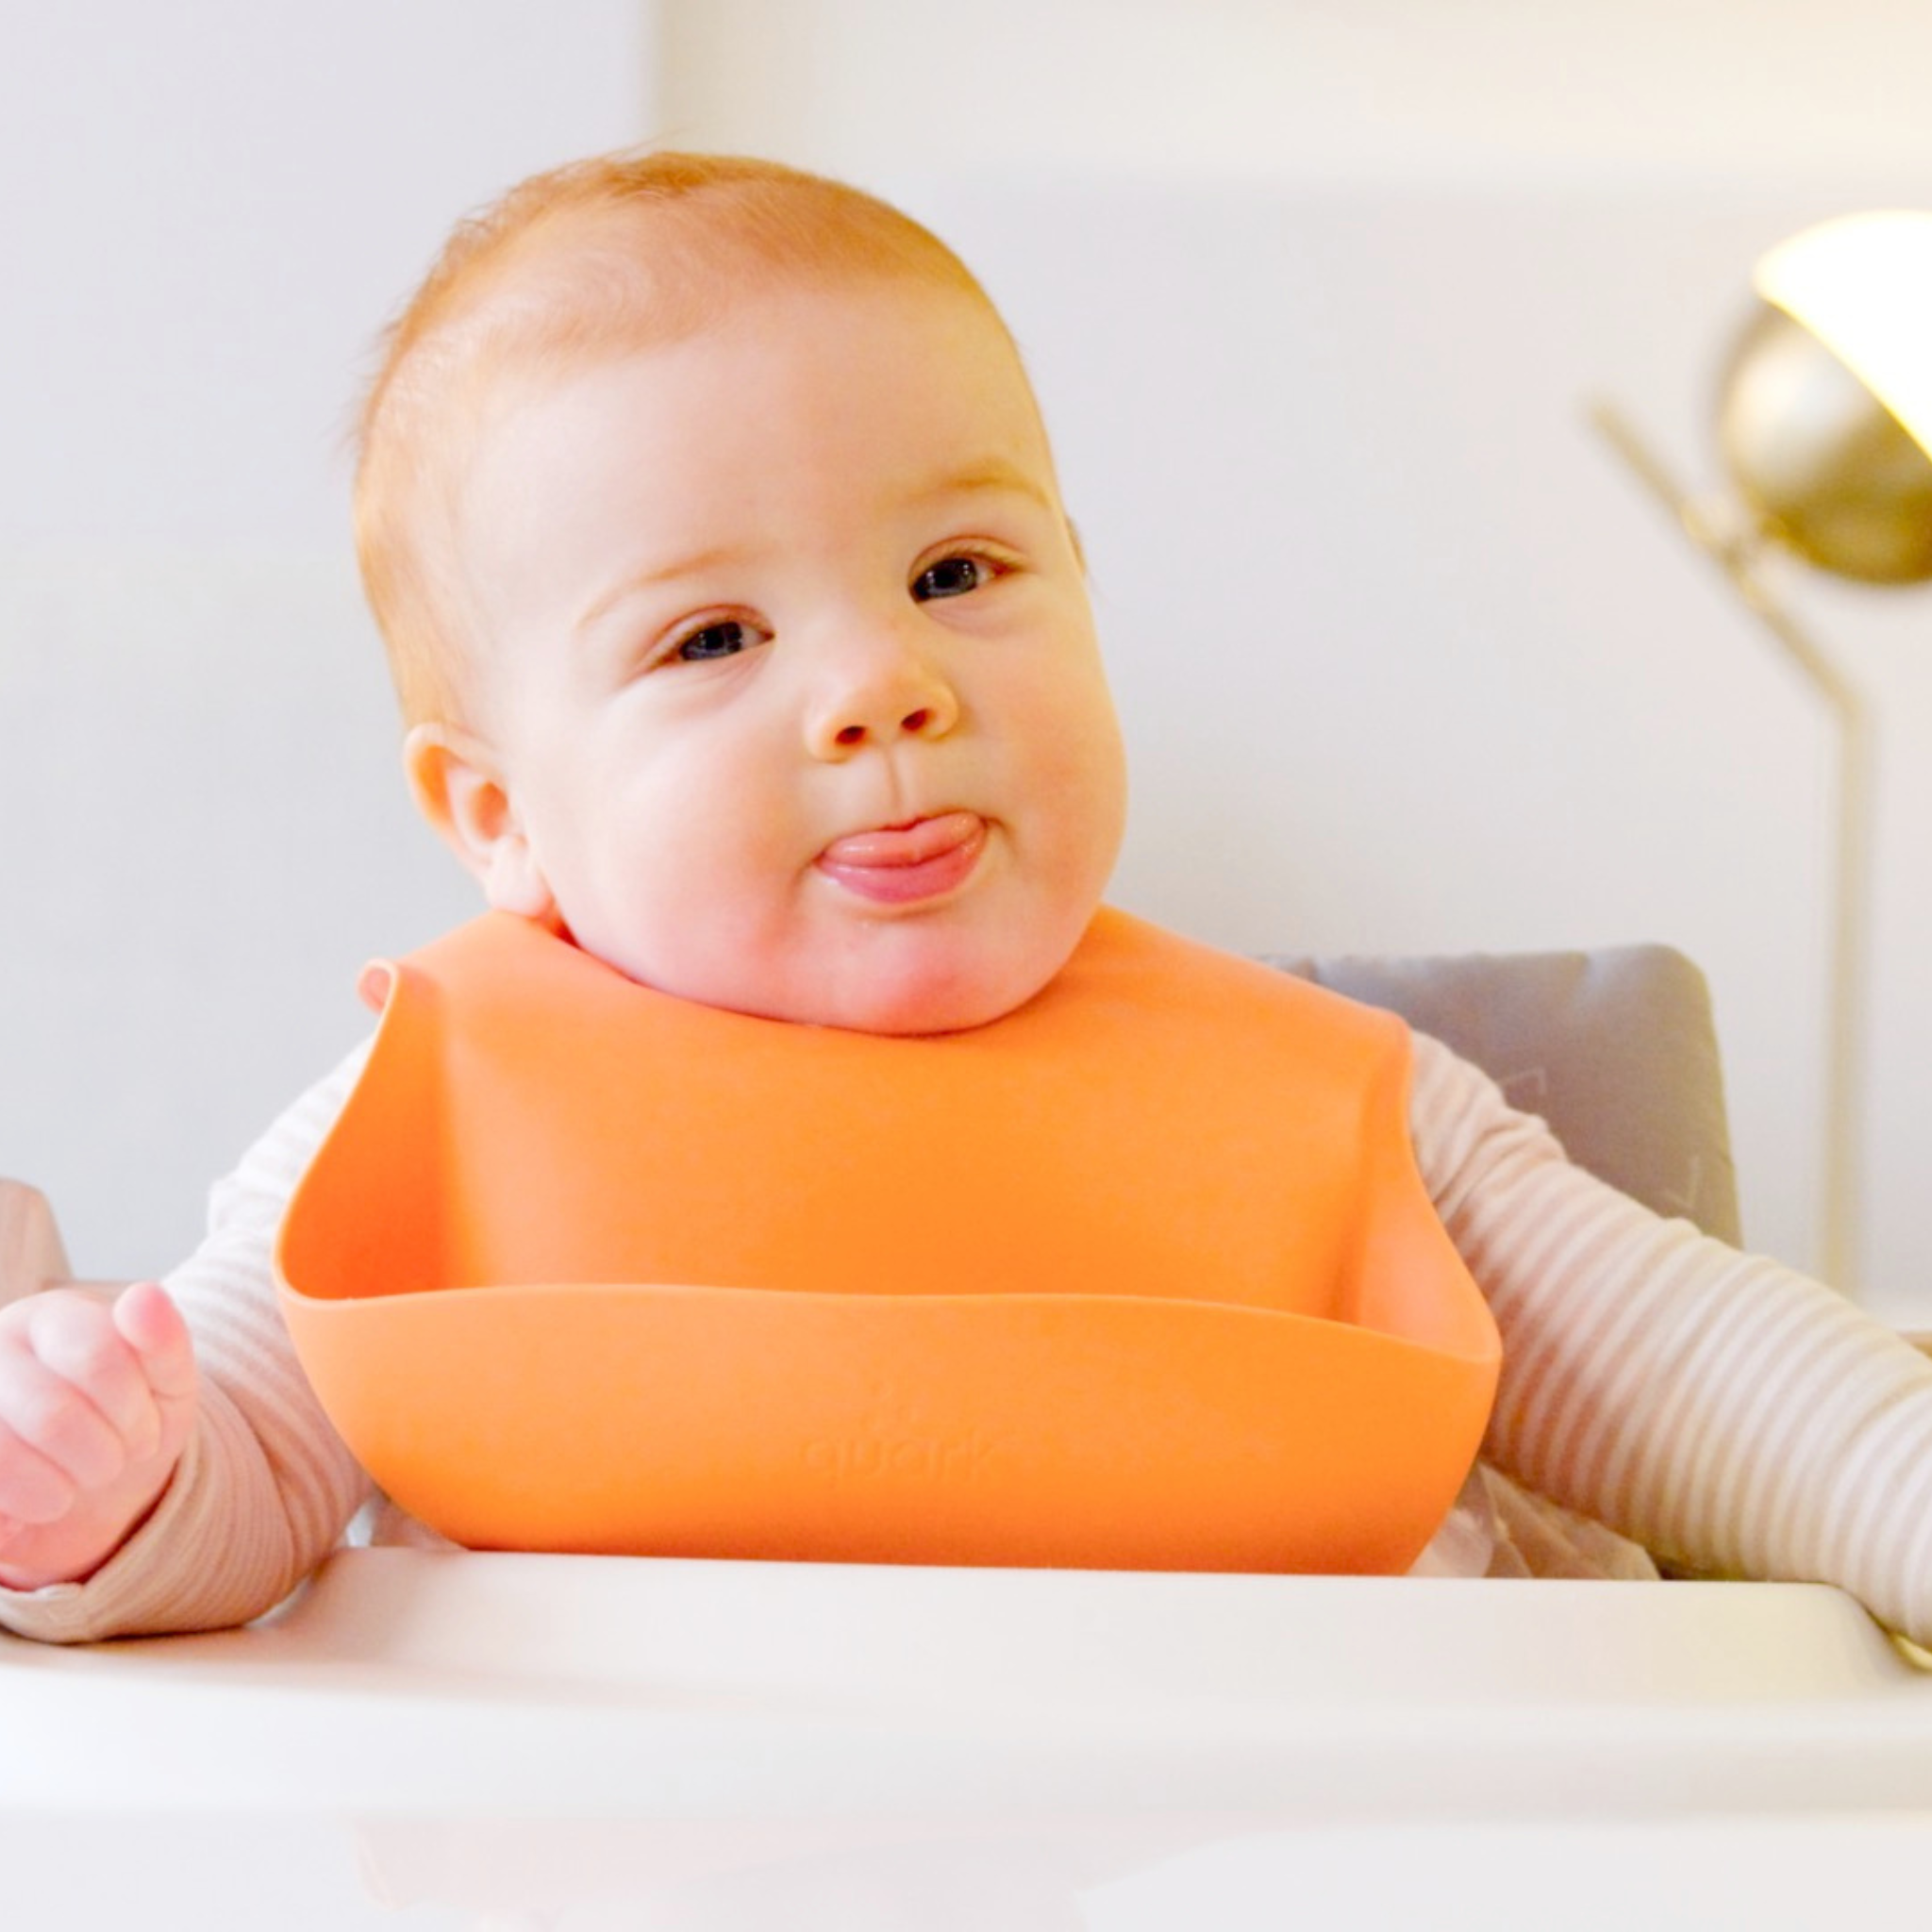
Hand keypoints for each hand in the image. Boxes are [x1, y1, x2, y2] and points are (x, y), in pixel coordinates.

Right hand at [0, 1282, 196, 1588]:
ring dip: (66, 1486)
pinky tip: (48, 1498)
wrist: (96, 1491)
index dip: (135, 1412)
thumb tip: (144, 1295)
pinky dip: (34, 1505)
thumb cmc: (129, 1422)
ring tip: (83, 1478)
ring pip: (8, 1453)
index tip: (147, 1427)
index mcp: (52, 1318)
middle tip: (117, 1457)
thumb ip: (163, 1340)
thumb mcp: (167, 1384)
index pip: (95, 1357)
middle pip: (52, 1416)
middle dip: (105, 1454)